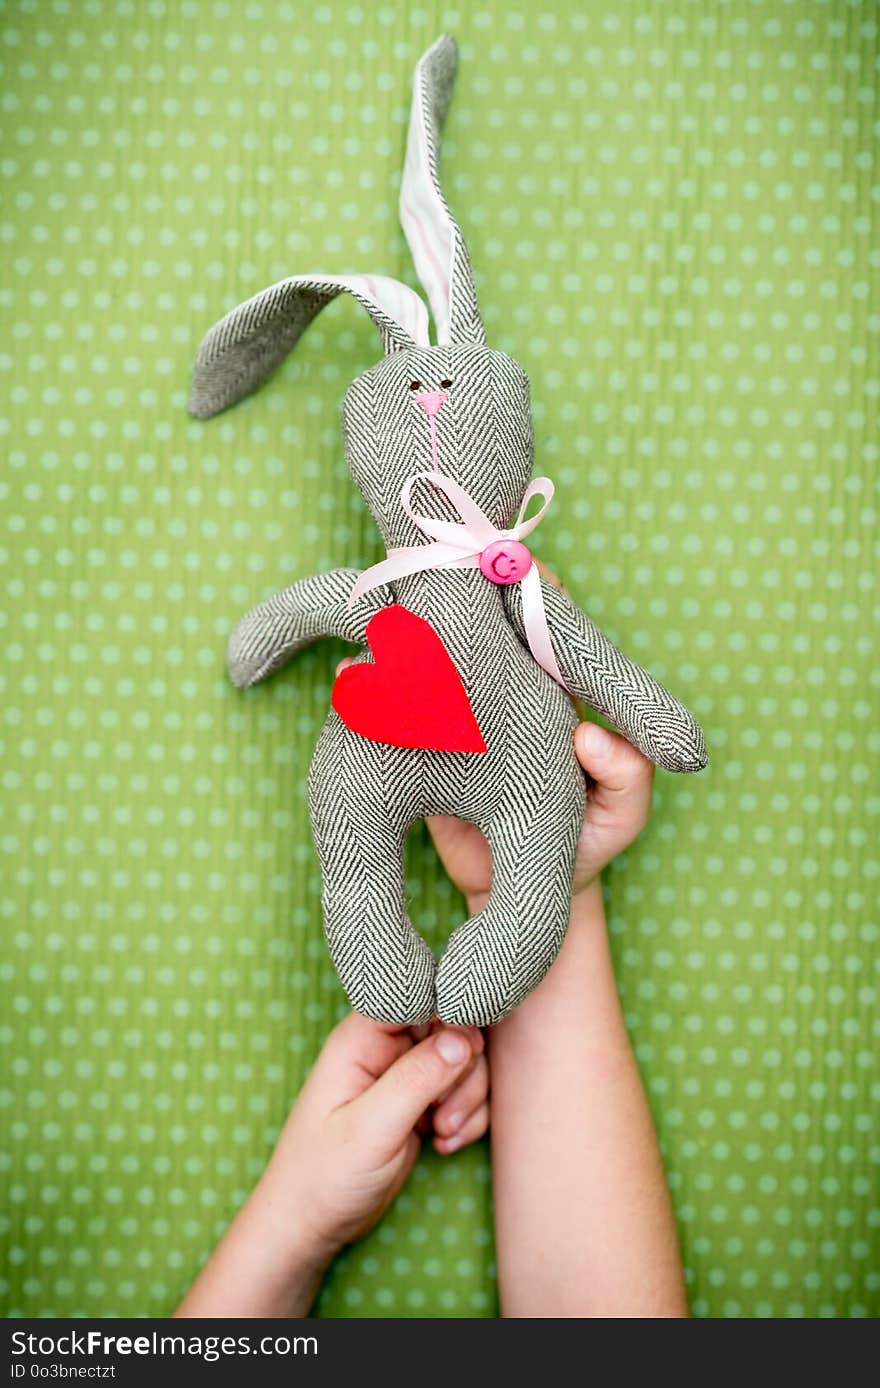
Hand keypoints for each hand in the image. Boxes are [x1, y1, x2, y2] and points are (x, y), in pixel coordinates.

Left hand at [267, 1014, 487, 1261]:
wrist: (311, 1225)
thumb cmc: (323, 1174)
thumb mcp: (371, 1128)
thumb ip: (416, 1079)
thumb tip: (463, 1037)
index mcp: (362, 1039)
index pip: (420, 998)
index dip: (452, 1018)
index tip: (466, 1055)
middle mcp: (385, 1050)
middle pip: (452, 1030)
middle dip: (463, 1071)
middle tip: (445, 1115)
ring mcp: (404, 1078)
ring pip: (464, 1063)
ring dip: (467, 1099)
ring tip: (444, 1134)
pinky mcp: (419, 1106)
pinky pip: (463, 1095)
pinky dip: (467, 1118)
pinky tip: (445, 1145)